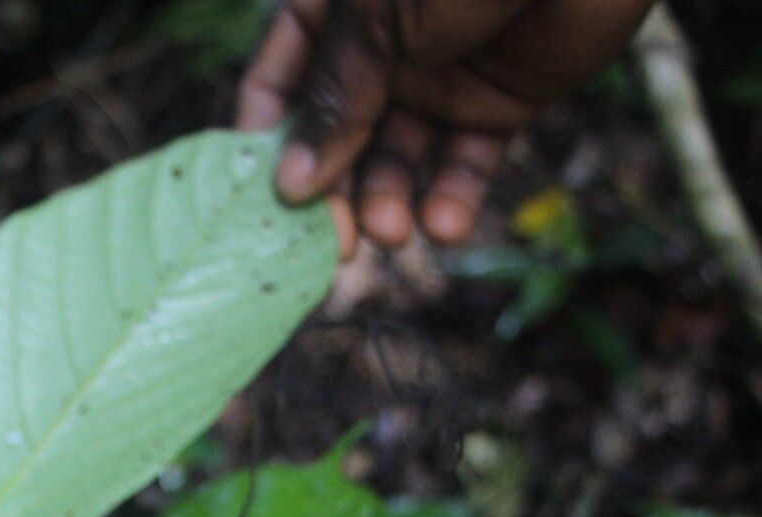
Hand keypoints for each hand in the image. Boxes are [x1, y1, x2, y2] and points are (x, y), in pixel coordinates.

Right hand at [238, 0, 655, 254]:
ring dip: (389, 201)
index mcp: (334, 9)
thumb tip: (291, 182)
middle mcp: (379, 48)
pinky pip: (466, 160)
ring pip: (398, 157)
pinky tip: (445, 225)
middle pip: (336, 135)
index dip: (264, 143)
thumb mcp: (378, 21)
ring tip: (394, 232)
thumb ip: (337, 97)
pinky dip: (454, 197)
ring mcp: (439, 77)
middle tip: (336, 248)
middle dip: (333, 193)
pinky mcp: (500, 102)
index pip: (278, 83)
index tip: (261, 205)